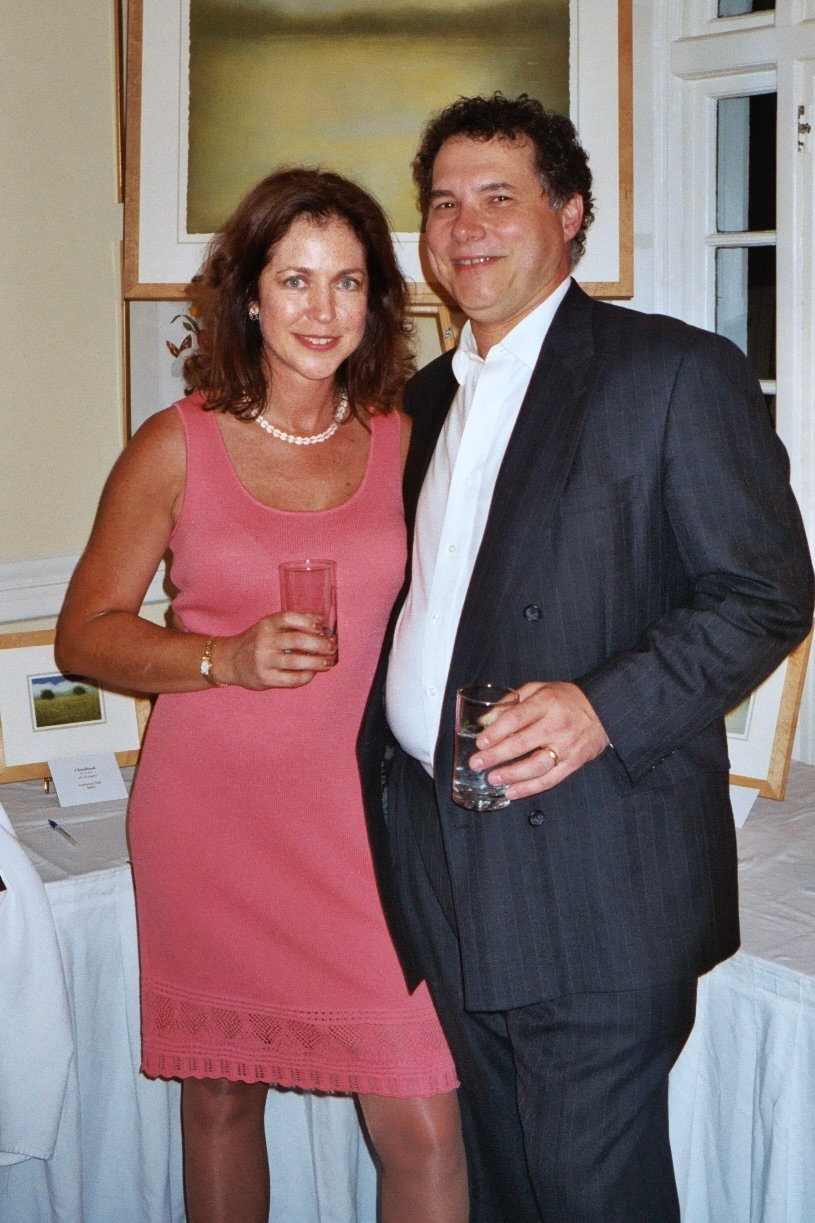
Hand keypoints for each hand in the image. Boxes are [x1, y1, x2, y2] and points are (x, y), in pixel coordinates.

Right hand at [214, 612, 336, 689]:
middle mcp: (264, 641)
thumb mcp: (269, 626)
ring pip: (297, 662)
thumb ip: (293, 623)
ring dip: (318, 662)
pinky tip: (313, 673)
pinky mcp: (266, 678)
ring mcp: (264, 661)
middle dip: (320, 644)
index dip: (308, 621)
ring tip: (329, 662)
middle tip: (332, 647)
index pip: (288, 618)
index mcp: (266, 625)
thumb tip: (322, 621)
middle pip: (297, 640)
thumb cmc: (256, 641)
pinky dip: (307, 676)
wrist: (230, 661)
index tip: (322, 627)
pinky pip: (292, 679)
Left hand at [469, 681, 609, 799]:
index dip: (496, 732)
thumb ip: (511, 702)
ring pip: (536, 766)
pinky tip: (512, 791)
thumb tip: (484, 720)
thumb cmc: (565, 698)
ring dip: (511, 775)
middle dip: (496, 756)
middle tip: (476, 763)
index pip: (517, 718)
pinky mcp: (574, 763)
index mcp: (547, 703)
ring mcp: (567, 746)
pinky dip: (529, 788)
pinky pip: (550, 779)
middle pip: (522, 743)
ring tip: (492, 778)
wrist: (603, 709)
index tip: (480, 742)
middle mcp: (557, 725)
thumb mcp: (538, 689)